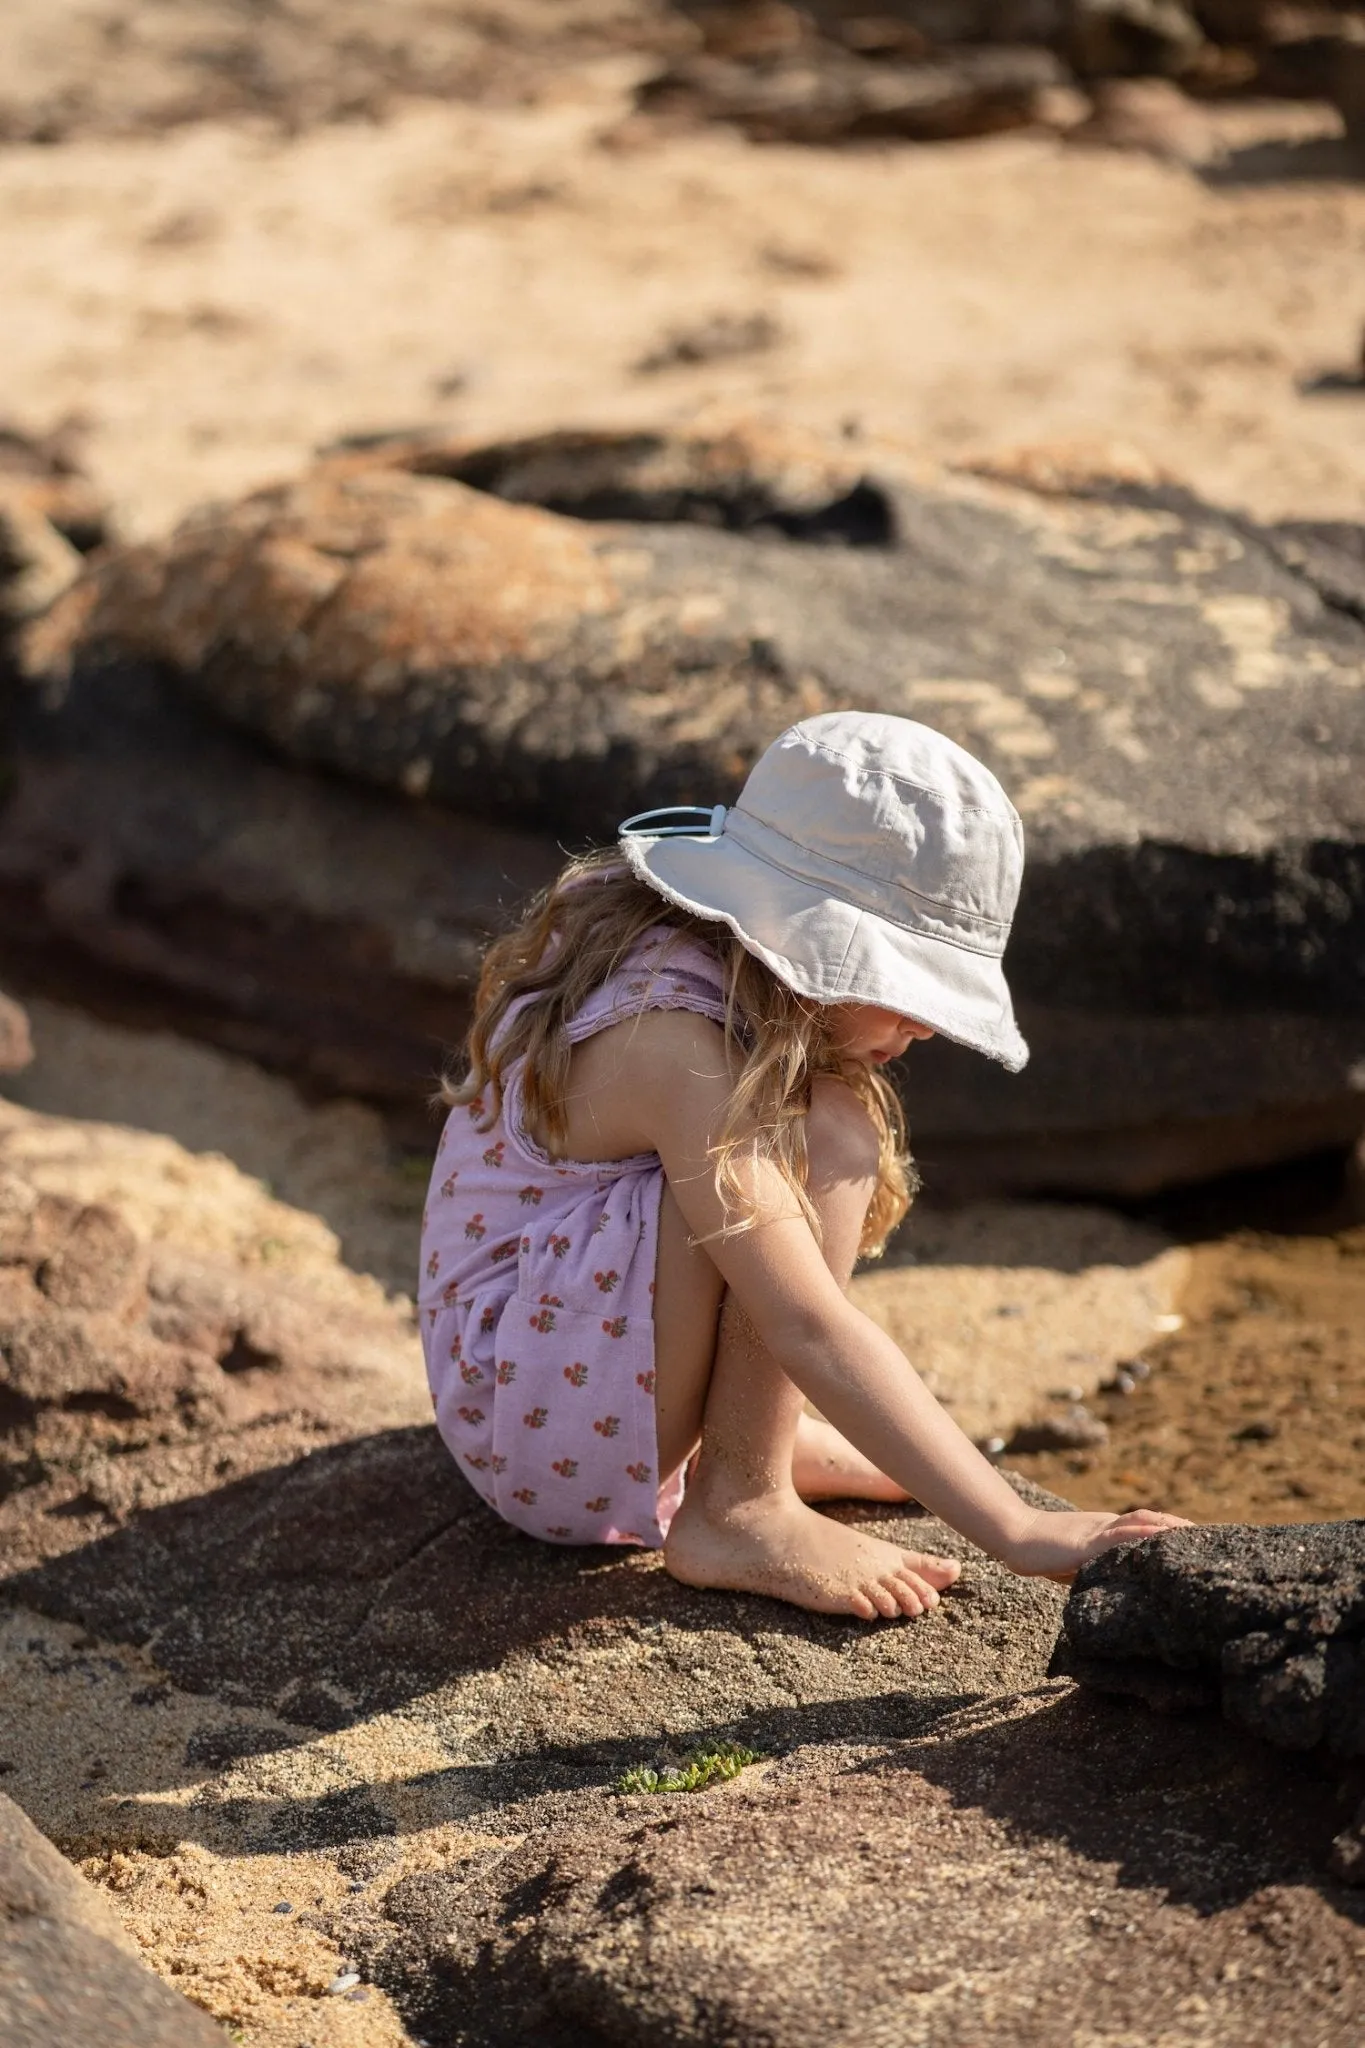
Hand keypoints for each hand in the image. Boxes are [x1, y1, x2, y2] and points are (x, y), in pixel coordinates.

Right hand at [1001, 1505, 1191, 1582]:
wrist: (1014, 1537)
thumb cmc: (1043, 1555)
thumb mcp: (1078, 1563)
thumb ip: (1099, 1568)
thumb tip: (1122, 1587)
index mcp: (1105, 1533)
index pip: (1144, 1526)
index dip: (1169, 1529)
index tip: (1194, 1538)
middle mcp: (1105, 1527)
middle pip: (1149, 1520)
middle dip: (1177, 1527)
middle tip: (1206, 1536)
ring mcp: (1096, 1532)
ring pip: (1138, 1523)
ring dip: (1167, 1527)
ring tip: (1192, 1533)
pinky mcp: (1085, 1543)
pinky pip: (1117, 1537)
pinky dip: (1140, 1534)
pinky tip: (1159, 1536)